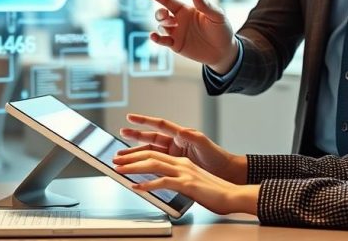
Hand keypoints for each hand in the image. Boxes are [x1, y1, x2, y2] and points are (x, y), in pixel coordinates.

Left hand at [114, 149, 258, 215]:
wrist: (233, 196)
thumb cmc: (214, 192)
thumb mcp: (192, 183)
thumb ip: (177, 180)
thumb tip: (162, 184)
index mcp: (182, 161)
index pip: (155, 153)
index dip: (137, 153)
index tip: (123, 155)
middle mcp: (182, 163)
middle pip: (151, 154)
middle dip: (130, 156)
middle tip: (115, 160)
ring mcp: (184, 172)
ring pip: (154, 164)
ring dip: (134, 167)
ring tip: (119, 170)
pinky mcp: (187, 183)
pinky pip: (164, 181)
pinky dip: (148, 184)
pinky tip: (137, 187)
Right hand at [116, 113, 246, 183]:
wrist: (223, 172)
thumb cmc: (216, 156)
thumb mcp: (203, 144)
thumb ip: (191, 137)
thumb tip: (181, 131)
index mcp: (180, 135)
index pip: (159, 125)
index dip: (144, 121)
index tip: (130, 117)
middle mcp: (174, 143)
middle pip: (150, 138)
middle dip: (135, 136)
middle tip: (121, 134)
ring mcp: (172, 155)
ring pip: (150, 152)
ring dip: (136, 153)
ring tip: (122, 154)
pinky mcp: (173, 166)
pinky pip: (155, 164)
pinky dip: (144, 165)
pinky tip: (135, 167)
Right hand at [142, 0, 237, 73]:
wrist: (224, 51)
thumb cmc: (222, 30)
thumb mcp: (217, 16)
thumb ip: (206, 6)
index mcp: (186, 10)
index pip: (168, 0)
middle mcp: (178, 20)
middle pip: (161, 13)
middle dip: (159, 13)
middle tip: (165, 14)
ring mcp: (176, 33)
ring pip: (161, 26)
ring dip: (162, 25)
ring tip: (171, 26)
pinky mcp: (176, 45)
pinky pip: (162, 41)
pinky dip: (156, 39)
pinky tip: (153, 37)